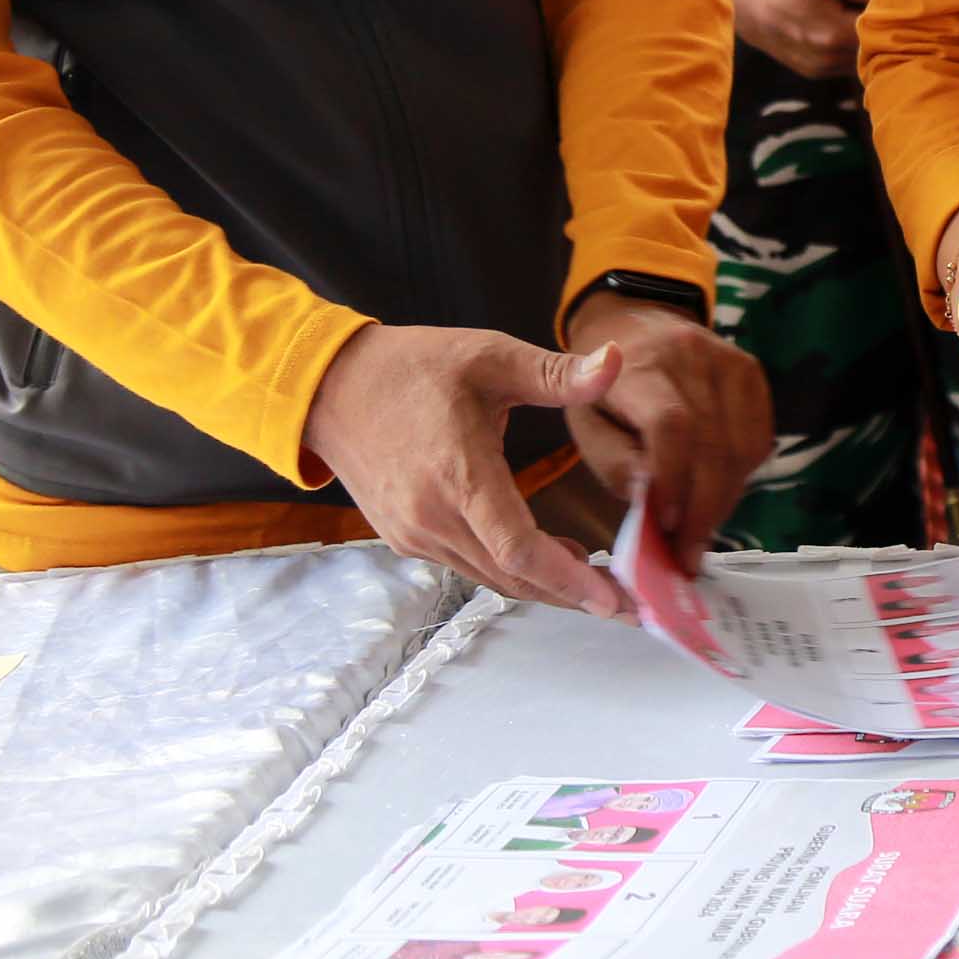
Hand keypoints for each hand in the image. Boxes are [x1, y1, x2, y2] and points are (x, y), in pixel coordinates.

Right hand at [303, 323, 634, 617]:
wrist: (330, 387)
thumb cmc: (413, 366)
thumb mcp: (490, 356)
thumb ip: (555, 372)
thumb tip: (614, 361)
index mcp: (459, 473)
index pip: (517, 548)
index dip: (568, 578)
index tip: (612, 597)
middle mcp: (432, 516)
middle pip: (513, 576)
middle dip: (573, 593)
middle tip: (627, 603)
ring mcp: (415, 533)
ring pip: (491, 578)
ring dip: (545, 586)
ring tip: (600, 584)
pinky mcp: (406, 537)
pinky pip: (469, 566)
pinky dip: (512, 571)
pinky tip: (548, 559)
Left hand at [562, 289, 772, 572]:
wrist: (632, 319)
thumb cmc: (600, 385)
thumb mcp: (585, 424)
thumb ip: (616, 465)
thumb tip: (654, 511)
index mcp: (638, 366)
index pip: (671, 424)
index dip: (675, 480)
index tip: (666, 527)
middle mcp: (690, 356)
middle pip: (713, 443)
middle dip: (703, 509)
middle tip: (688, 556)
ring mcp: (728, 360)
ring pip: (741, 446)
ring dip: (724, 501)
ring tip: (700, 533)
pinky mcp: (751, 371)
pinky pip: (758, 438)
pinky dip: (741, 476)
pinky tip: (718, 494)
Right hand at [732, 0, 871, 79]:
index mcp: (832, 34)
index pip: (885, 24)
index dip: (891, 2)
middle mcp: (828, 59)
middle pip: (876, 41)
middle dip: (881, 18)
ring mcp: (820, 68)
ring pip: (863, 52)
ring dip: (866, 31)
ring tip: (856, 3)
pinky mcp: (814, 70)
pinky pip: (847, 58)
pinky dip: (852, 41)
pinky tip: (844, 18)